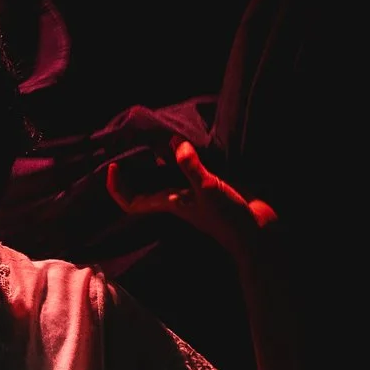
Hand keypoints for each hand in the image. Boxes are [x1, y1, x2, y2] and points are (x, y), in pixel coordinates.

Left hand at [107, 140, 276, 256]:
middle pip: (147, 187)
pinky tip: (188, 142)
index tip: (112, 167)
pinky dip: (184, 157)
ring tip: (154, 137)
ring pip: (168, 176)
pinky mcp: (211, 188)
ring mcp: (194, 194)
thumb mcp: (208, 189)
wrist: (257, 232)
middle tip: (130, 144)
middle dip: (136, 169)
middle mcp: (178, 199)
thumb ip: (191, 167)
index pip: (133, 202)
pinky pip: (189, 171)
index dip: (118, 188)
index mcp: (170, 203)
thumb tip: (176, 144)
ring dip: (160, 160)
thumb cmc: (229, 217)